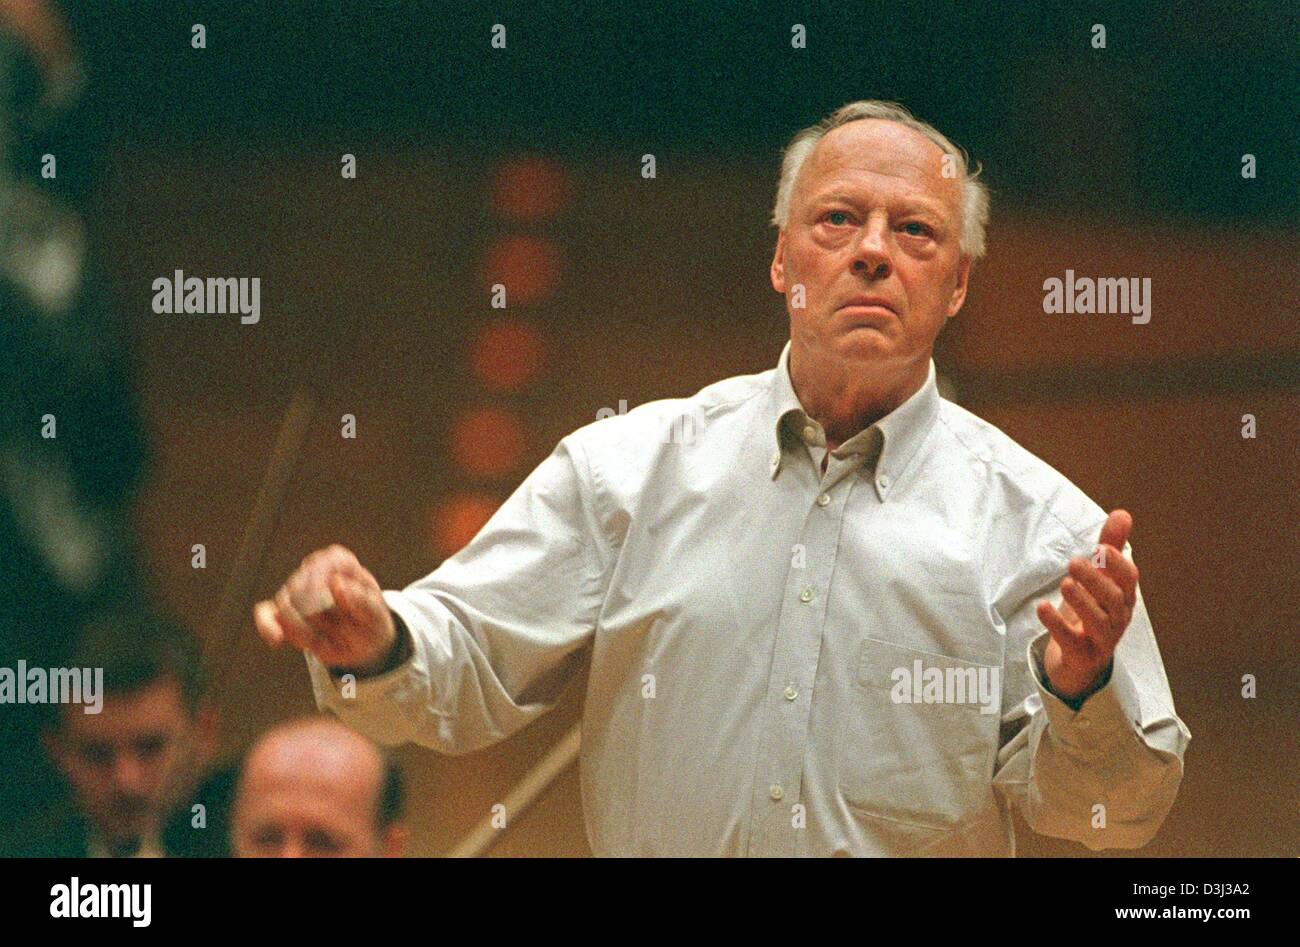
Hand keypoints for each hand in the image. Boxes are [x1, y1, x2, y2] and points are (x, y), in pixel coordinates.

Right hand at [252, 544, 397, 674]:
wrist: (364, 641)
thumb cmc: (371, 622)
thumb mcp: (376, 615)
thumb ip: (360, 600)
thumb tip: (336, 583)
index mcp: (340, 562)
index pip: (322, 569)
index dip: (327, 598)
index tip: (345, 617)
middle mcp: (314, 569)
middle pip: (301, 591)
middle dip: (318, 620)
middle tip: (340, 634)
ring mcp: (295, 588)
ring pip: (285, 607)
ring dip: (304, 632)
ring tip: (325, 641)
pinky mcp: (282, 609)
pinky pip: (266, 613)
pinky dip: (268, 626)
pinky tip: (277, 640)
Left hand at [1037, 510, 1138, 701]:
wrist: (1080, 662)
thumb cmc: (1093, 612)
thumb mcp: (1100, 580)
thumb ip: (1109, 548)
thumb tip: (1123, 513)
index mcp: (1123, 598)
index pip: (1129, 579)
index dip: (1118, 564)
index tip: (1101, 548)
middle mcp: (1118, 619)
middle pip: (1114, 599)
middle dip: (1097, 580)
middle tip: (1074, 562)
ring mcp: (1102, 641)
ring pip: (1099, 623)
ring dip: (1082, 602)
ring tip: (1064, 584)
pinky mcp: (1083, 657)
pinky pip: (1072, 642)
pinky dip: (1057, 625)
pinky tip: (1042, 607)